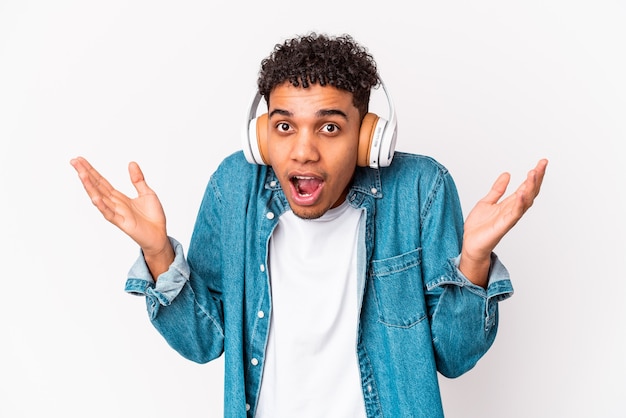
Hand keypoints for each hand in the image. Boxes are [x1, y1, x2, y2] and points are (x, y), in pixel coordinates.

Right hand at [70, 156, 173, 276]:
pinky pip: (110, 214)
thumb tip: (131, 163)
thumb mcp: (147, 193)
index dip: (91, 171)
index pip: (101, 182)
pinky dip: (102, 206)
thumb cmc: (153, 217)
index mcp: (119, 197)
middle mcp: (115, 204)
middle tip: (73, 161)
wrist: (160, 235)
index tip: (80, 160)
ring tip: (81, 174)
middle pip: (97, 187)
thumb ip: (138, 179)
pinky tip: (95, 197)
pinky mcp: (123, 223)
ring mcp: (117, 213)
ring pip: (99, 198)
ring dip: (90, 187)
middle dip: (85, 174)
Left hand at [459, 159, 547, 286]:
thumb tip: (507, 174)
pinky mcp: (503, 226)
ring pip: (525, 201)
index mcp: (510, 204)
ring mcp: (510, 218)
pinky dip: (519, 203)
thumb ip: (498, 189)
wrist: (471, 244)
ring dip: (530, 187)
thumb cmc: (479, 226)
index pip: (526, 187)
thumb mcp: (487, 201)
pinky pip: (514, 214)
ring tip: (533, 173)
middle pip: (530, 192)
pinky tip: (522, 193)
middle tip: (542, 164)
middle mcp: (513, 210)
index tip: (542, 162)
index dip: (535, 175)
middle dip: (537, 178)